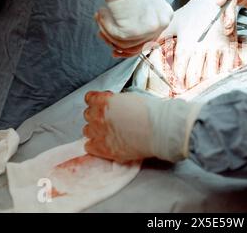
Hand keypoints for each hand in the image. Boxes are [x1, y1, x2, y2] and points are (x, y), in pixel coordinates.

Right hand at [73, 0, 172, 57]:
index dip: (130, 46)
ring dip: (107, 30)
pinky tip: (100, 12)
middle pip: (136, 45)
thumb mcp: (145, 1)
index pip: (149, 40)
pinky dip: (104, 26)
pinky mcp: (132, 31)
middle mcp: (160, 25)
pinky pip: (114, 36)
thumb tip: (127, 40)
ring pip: (122, 43)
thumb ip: (143, 18)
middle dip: (115, 41)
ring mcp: (147, 30)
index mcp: (166, 17)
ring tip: (100, 15)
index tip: (116, 48)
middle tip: (100, 33)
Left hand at [82, 91, 201, 162]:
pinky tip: (106, 143)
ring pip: (87, 131)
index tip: (104, 104)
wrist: (159, 130)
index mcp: (105, 101)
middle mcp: (98, 116)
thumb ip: (117, 101)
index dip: (97, 100)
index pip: (89, 98)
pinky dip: (95, 145)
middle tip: (109, 119)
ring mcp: (99, 133)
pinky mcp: (104, 149)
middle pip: (87, 114)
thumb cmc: (151, 112)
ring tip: (108, 132)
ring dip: (95, 130)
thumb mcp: (131, 98)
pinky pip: (89, 146)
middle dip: (96, 115)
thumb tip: (115, 105)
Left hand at [160, 0, 241, 90]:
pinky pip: (228, 67)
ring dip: (206, 85)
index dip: (178, 83)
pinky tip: (218, 83)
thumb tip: (145, 48)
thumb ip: (160, 37)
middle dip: (191, 88)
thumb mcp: (174, 22)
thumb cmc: (192, 11)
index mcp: (187, 44)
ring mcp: (217, 48)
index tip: (175, 92)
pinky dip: (223, 77)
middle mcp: (202, 48)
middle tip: (187, 96)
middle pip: (196, 77)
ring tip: (201, 92)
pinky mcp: (230, 46)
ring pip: (212, 75)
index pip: (181, 70)